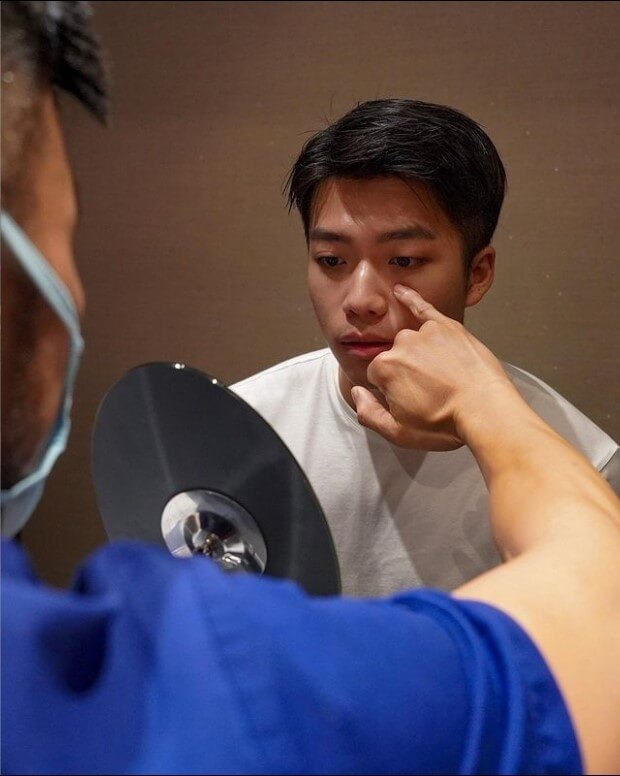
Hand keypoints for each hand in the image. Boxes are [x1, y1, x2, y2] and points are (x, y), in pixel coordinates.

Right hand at [351, 285, 516, 449]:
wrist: (486, 410)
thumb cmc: (443, 424)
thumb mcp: (398, 433)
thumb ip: (368, 413)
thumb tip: (356, 392)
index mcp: (384, 369)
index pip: (377, 376)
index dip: (392, 391)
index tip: (410, 401)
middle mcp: (401, 344)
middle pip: (394, 357)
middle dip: (405, 372)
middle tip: (429, 392)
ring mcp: (425, 332)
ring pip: (411, 341)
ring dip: (418, 354)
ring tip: (441, 374)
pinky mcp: (447, 326)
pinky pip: (423, 307)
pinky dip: (410, 299)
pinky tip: (401, 291)